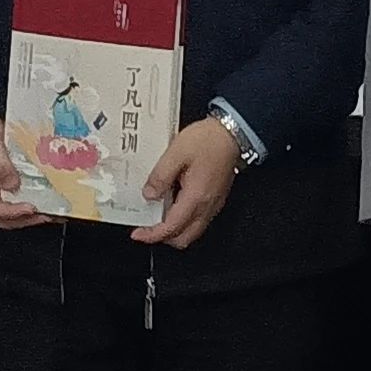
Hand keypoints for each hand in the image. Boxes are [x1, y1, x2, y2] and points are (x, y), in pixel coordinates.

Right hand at [0, 117, 47, 230]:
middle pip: (5, 217)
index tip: (30, 208)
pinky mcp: (15, 188)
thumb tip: (12, 184)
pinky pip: (27, 200)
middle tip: (47, 214)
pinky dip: (41, 204)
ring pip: (17, 213)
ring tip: (55, 212)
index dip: (11, 212)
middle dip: (26, 218)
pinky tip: (55, 203)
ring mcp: (1, 192)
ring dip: (36, 215)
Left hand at [135, 113, 245, 248]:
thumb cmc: (209, 140)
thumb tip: (149, 194)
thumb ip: (160, 176)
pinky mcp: (216, 198)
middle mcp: (207, 205)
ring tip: (157, 215)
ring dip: (174, 229)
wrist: (232, 133)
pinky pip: (199, 219)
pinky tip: (173, 204)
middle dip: (163, 237)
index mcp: (195, 197)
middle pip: (183, 238)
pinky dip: (183, 219)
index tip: (138, 234)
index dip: (152, 235)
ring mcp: (214, 203)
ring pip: (192, 230)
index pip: (171, 227)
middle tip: (146, 227)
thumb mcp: (176, 152)